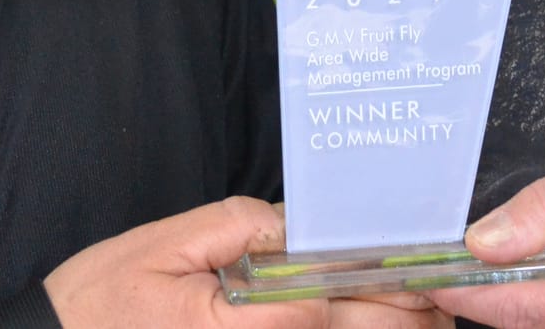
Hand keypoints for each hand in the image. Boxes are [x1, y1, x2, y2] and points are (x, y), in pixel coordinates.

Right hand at [43, 196, 447, 327]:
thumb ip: (241, 229)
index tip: (425, 267)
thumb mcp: (168, 243)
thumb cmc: (103, 299)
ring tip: (424, 316)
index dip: (384, 287)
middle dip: (402, 318)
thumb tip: (298, 226)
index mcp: (241, 322)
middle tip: (441, 296)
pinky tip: (369, 325)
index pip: (330, 304)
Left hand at [428, 153, 544, 328]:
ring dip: (511, 299)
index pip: (520, 309)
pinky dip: (543, 301)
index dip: (464, 292)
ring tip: (476, 266)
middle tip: (435, 265)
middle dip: (482, 296)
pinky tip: (534, 273)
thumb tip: (483, 240)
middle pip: (527, 326)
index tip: (422, 272)